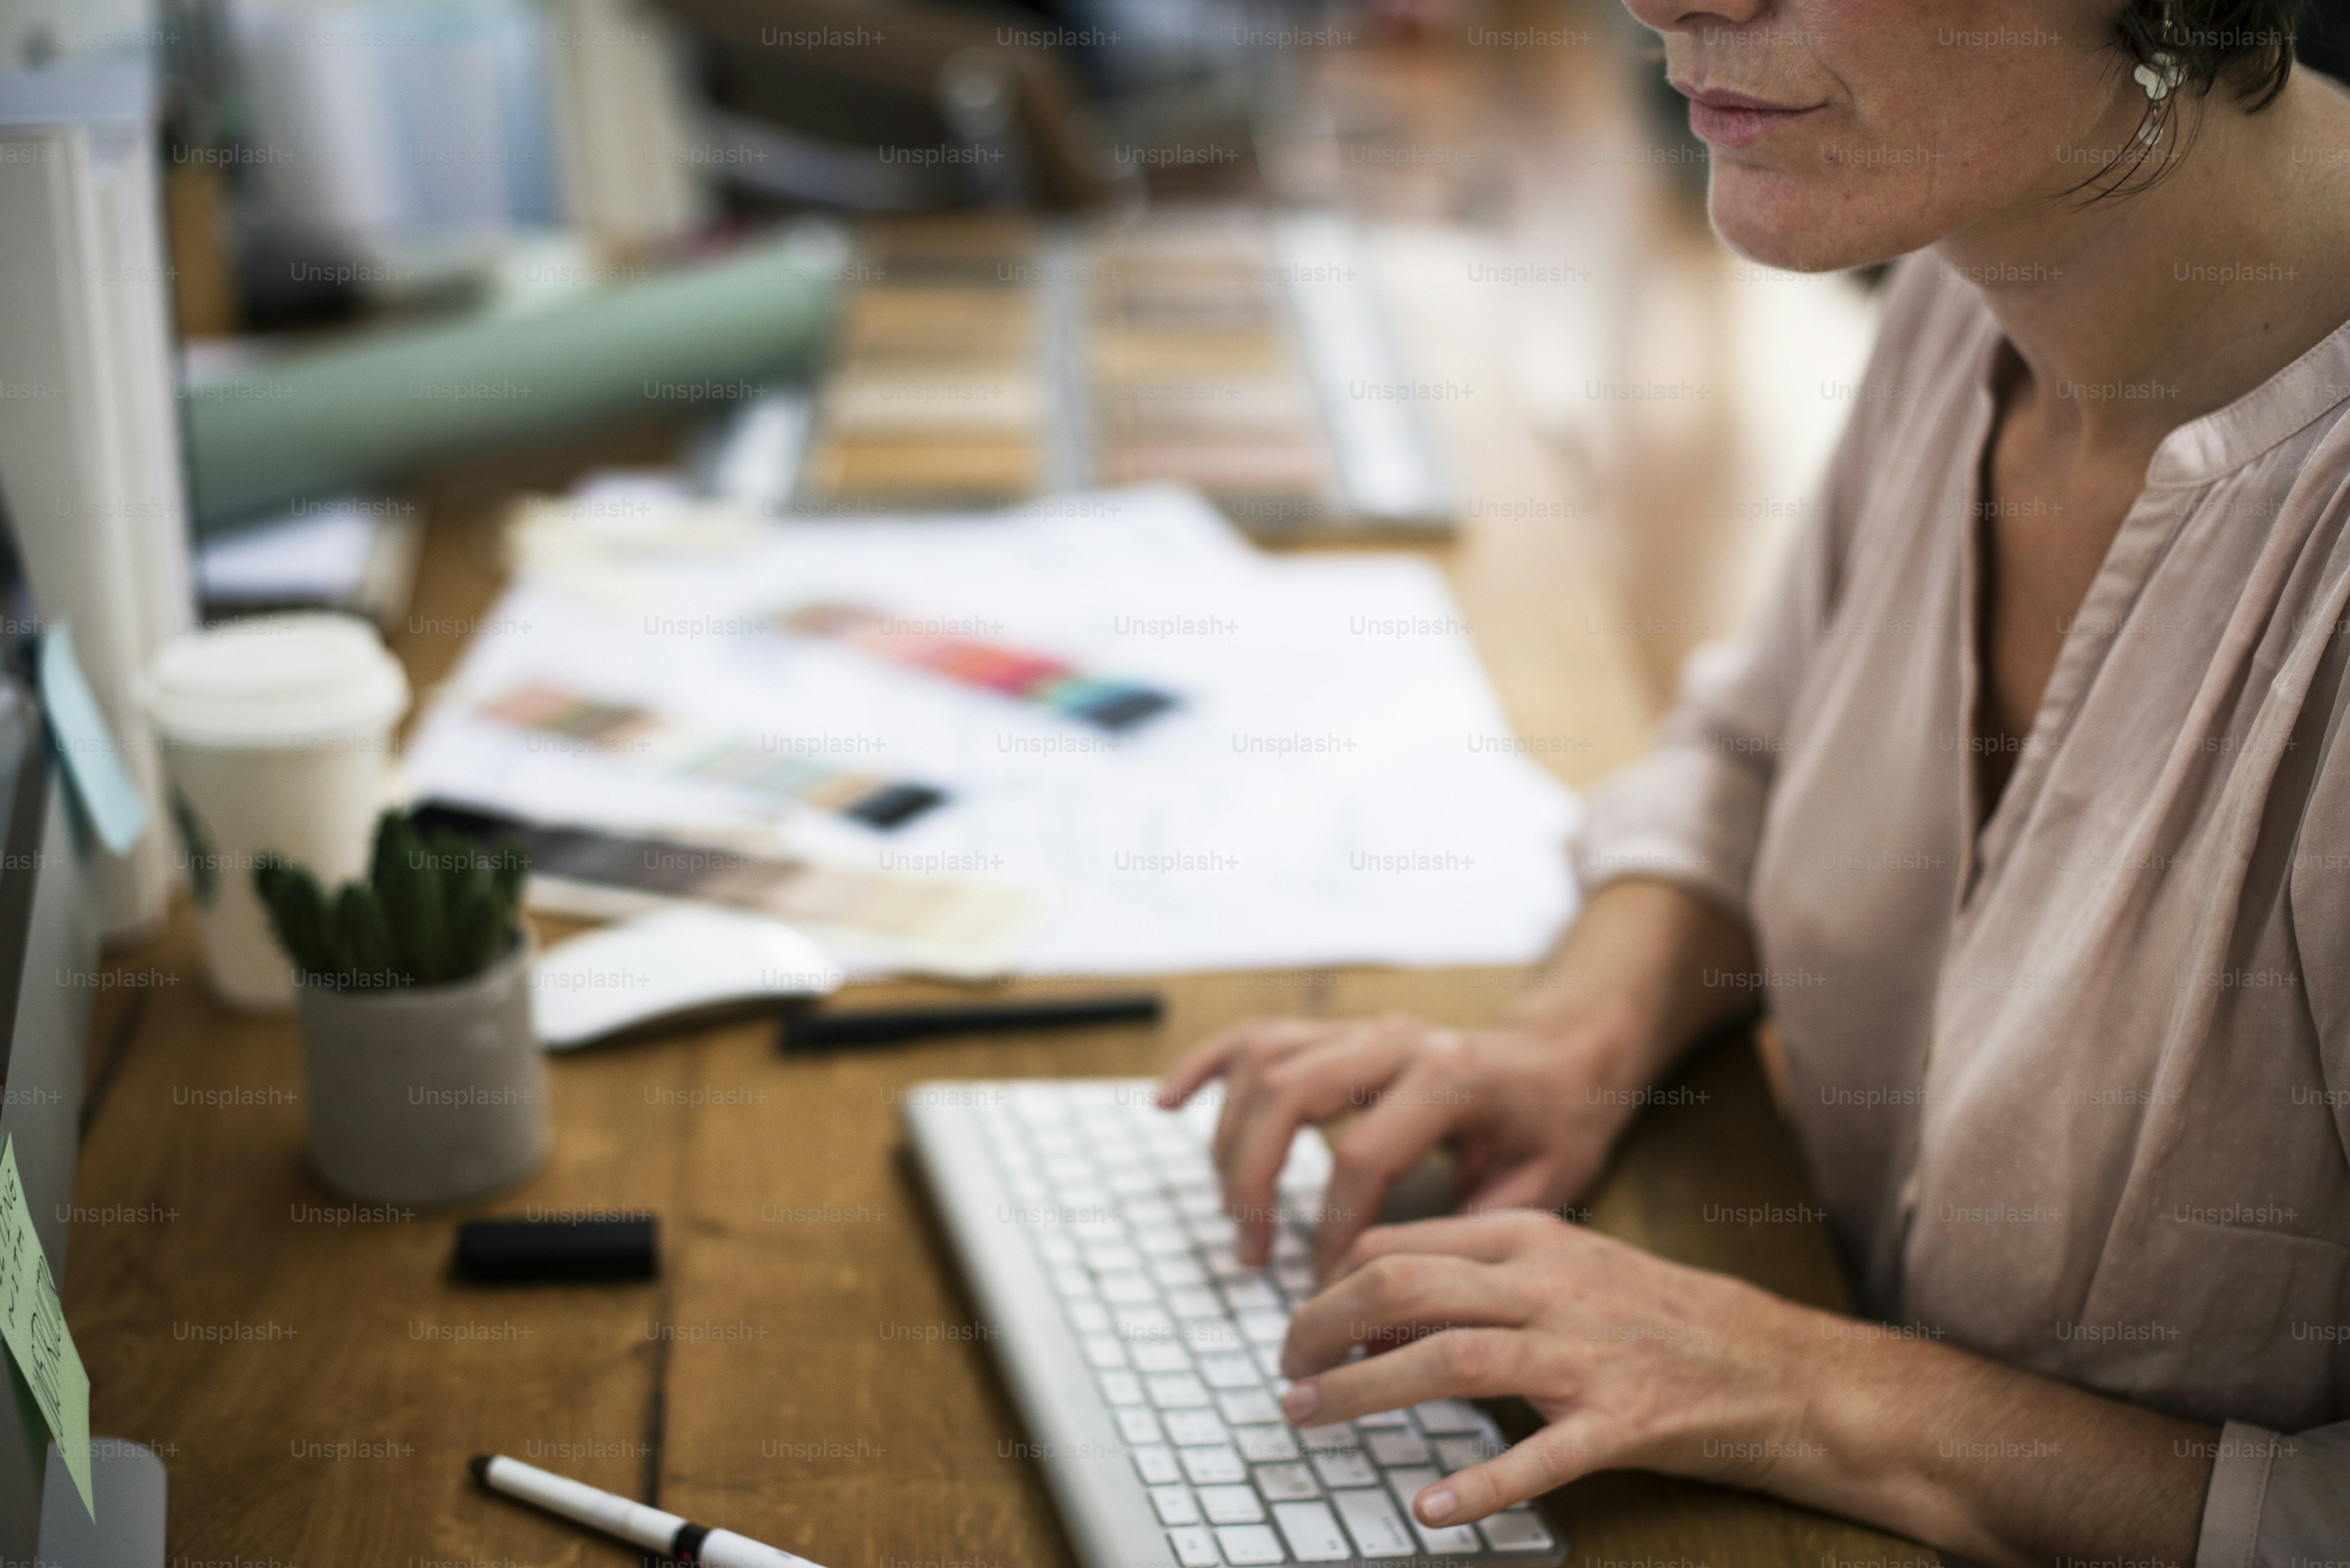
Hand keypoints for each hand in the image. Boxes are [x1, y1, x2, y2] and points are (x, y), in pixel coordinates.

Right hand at [1155, 1014, 1644, 1275]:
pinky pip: (1253, 1036)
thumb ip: (1474, 1232)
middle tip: (1253, 1251)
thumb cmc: (1552, 1124)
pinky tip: (1169, 1105)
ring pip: (1263, 1063)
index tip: (1326, 1285)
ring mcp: (1360, 1029)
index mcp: (1450, 1076)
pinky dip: (1204, 1068)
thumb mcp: (1544, 1183)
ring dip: (1230, 1140)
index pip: (1364, 1153)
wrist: (1562, 1056)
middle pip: (1290, 1094)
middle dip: (1256, 1179)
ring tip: (1233, 1213)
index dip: (1335, 1227)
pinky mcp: (1335, 1031)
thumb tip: (1401, 1295)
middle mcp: (1396, 1040)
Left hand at [1275, 1212, 1812, 1529]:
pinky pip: (1541, 1457)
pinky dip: (1480, 1484)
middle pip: (1403, 1288)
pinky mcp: (1623, 1421)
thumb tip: (1382, 1303)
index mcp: (1532, 1239)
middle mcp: (1550, 1286)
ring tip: (1310, 1414)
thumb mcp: (1568, 1268)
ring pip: (1450, 1359)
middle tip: (1285, 1370)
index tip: (1305, 1327)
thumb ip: (1481, 1276)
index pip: (1400, 1246)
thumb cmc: (1663, 1319)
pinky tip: (1429, 1507)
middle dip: (1323, 1327)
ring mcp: (1586, 1353)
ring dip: (1366, 1391)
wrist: (1779, 1366)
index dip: (1332, 1285)